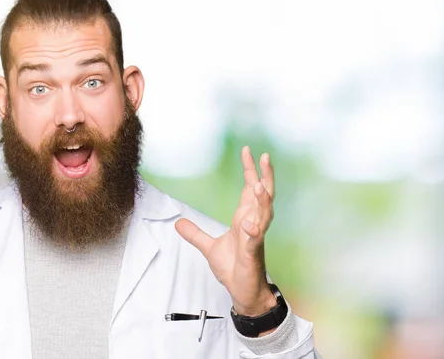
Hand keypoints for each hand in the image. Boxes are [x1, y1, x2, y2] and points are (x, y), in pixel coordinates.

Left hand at [175, 146, 276, 319]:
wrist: (243, 291)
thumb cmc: (234, 268)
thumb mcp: (209, 247)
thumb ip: (195, 233)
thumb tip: (178, 223)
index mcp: (245, 219)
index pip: (250, 190)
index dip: (251, 171)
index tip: (248, 152)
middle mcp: (253, 225)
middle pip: (263, 195)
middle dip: (265, 176)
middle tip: (264, 156)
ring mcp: (255, 239)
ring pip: (263, 215)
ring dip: (262, 200)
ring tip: (259, 184)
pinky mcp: (252, 255)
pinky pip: (254, 241)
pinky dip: (253, 232)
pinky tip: (250, 225)